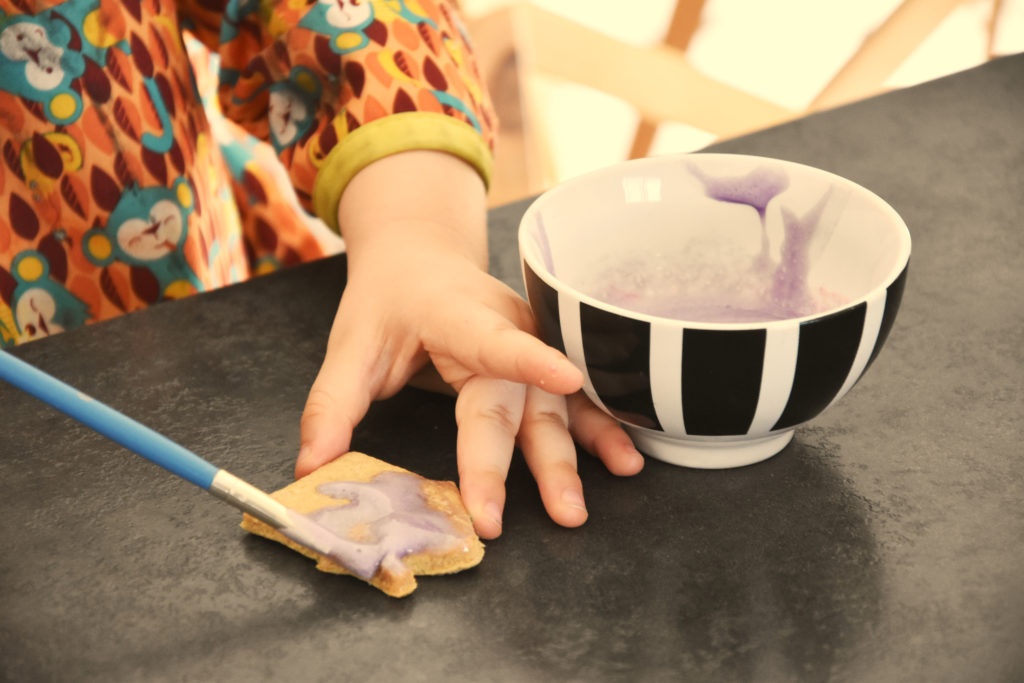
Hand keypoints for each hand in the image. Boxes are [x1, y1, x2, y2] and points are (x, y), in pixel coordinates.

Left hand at [295, 151, 642, 537]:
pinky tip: (626, 461)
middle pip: (519, 401)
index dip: (530, 361)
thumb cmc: (390, 300)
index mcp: (457, 316)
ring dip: (574, 457)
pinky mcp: (543, 363)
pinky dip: (599, 432)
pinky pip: (574, 402)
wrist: (422, 258)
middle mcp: (506, 329)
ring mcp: (533, 345)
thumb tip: (310, 470)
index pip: (494, 341)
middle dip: (532, 461)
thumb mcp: (351, 345)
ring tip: (581, 504)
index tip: (565, 380)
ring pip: (553, 409)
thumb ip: (331, 406)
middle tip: (541, 514)